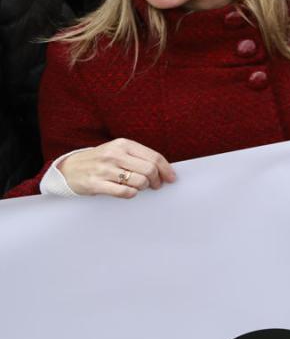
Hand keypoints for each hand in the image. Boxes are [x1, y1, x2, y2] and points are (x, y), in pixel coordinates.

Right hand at [58, 139, 175, 197]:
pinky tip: (129, 192)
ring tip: (139, 187)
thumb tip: (164, 170)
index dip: (166, 169)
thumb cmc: (99, 160)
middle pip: (149, 170)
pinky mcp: (95, 184)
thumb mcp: (118, 151)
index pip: (154, 157)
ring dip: (143, 187)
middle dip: (156, 180)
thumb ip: (138, 157)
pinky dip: (131, 194)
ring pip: (139, 181)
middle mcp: (114, 155)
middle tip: (155, 186)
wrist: (68, 168)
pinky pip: (124, 192)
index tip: (172, 178)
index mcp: (123, 144)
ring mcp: (104, 169)